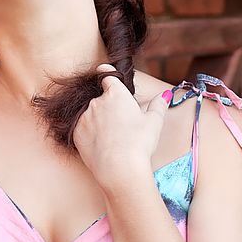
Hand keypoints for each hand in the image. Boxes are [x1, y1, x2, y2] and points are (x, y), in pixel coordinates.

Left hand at [73, 63, 170, 192]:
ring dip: (99, 120)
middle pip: (102, 99)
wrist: (119, 166)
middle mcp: (97, 102)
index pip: (108, 77)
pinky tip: (102, 144)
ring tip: (113, 137)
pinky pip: (83, 128)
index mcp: (116, 95)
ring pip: (92, 114)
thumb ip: (158, 105)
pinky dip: (90, 133)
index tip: (107, 74)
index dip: (109, 76)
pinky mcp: (76, 132)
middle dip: (110, 107)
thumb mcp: (154, 122)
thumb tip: (164, 96)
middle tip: (122, 123)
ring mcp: (84, 116)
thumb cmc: (139, 142)